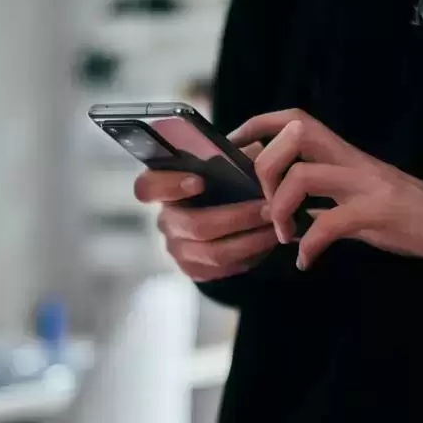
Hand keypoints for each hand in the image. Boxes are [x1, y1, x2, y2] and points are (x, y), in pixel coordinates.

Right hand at [134, 144, 277, 281]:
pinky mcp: (193, 269)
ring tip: (275, 226)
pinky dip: (250, 255)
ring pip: (213, 252)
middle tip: (268, 208)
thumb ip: (232, 158)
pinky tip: (268, 241)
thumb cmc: (222, 184)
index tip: (199, 181)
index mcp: (164, 189)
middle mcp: (166, 220)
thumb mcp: (224, 166)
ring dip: (250, 240)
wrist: (222, 221)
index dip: (170, 186)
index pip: (147, 187)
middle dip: (237, 217)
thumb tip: (253, 153)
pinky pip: (222, 269)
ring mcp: (177, 248)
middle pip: (194, 225)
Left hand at [231, 109, 422, 269]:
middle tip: (264, 204)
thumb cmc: (396, 213)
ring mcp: (365, 183)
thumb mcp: (351, 198)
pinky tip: (306, 261)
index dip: (257, 125)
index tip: (233, 146)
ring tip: (284, 236)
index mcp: (341, 153)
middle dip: (265, 167)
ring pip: (304, 176)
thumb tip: (274, 206)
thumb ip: (317, 197)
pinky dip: (310, 245)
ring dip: (282, 208)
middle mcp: (350, 160)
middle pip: (294, 135)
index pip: (295, 119)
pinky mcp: (377, 211)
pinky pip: (331, 223)